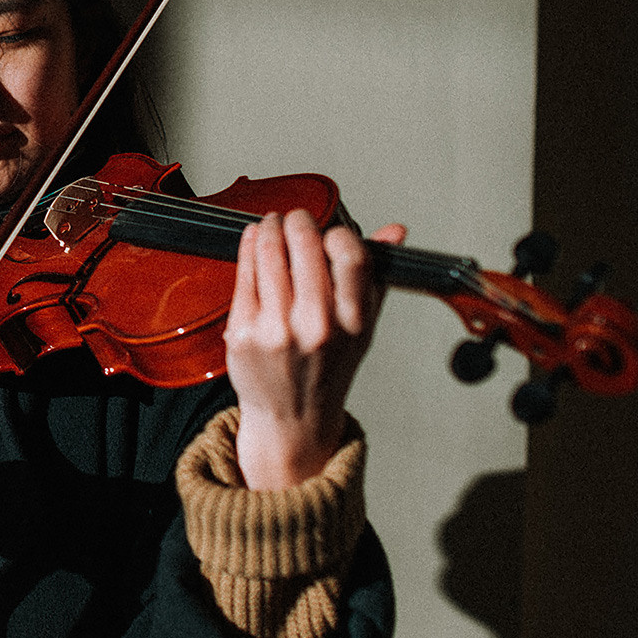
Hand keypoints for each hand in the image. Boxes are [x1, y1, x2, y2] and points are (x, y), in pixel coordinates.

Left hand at [226, 210, 406, 489]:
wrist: (291, 419)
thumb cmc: (327, 368)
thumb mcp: (362, 326)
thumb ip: (375, 275)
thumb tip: (394, 230)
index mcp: (352, 322)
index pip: (352, 255)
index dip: (340, 233)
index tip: (331, 231)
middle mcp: (315, 325)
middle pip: (304, 244)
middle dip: (298, 221)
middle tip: (295, 217)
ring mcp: (276, 328)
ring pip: (269, 252)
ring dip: (270, 227)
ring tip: (272, 224)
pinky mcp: (243, 330)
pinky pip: (244, 272)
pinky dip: (249, 246)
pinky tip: (254, 240)